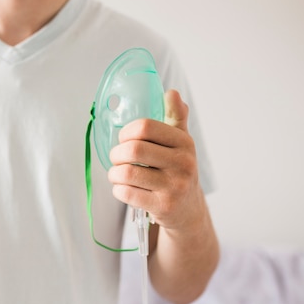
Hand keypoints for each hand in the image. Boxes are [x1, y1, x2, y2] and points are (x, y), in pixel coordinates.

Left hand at [107, 89, 205, 230]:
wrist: (188, 210)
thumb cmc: (177, 171)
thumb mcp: (180, 143)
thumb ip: (175, 117)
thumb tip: (172, 92)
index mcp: (184, 142)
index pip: (145, 127)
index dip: (126, 132)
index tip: (124, 139)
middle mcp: (183, 163)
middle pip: (133, 149)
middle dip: (116, 154)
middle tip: (117, 159)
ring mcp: (174, 186)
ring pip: (126, 173)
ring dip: (114, 174)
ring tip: (117, 174)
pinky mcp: (163, 206)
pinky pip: (126, 193)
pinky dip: (118, 190)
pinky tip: (124, 189)